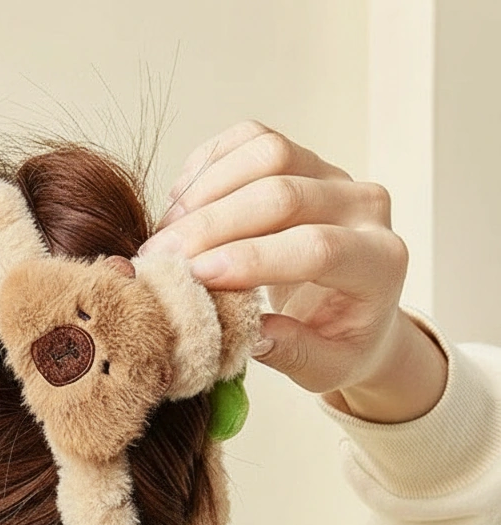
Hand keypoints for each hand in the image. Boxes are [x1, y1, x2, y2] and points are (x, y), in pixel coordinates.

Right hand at [139, 120, 446, 423]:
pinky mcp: (302, 157)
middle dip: (213, 225)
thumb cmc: (340, 342)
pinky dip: (207, 167)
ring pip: (267, 153)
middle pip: (285, 193)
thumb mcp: (325, 368)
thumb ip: (293, 353)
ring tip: (166, 233)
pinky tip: (179, 205)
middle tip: (161, 257)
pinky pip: (250, 140)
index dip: (252, 258)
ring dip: (205, 191)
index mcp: (379, 262)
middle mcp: (364, 207)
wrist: (356, 306)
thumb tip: (248, 335)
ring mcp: (333, 174)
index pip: (316, 248)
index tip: (197, 277)